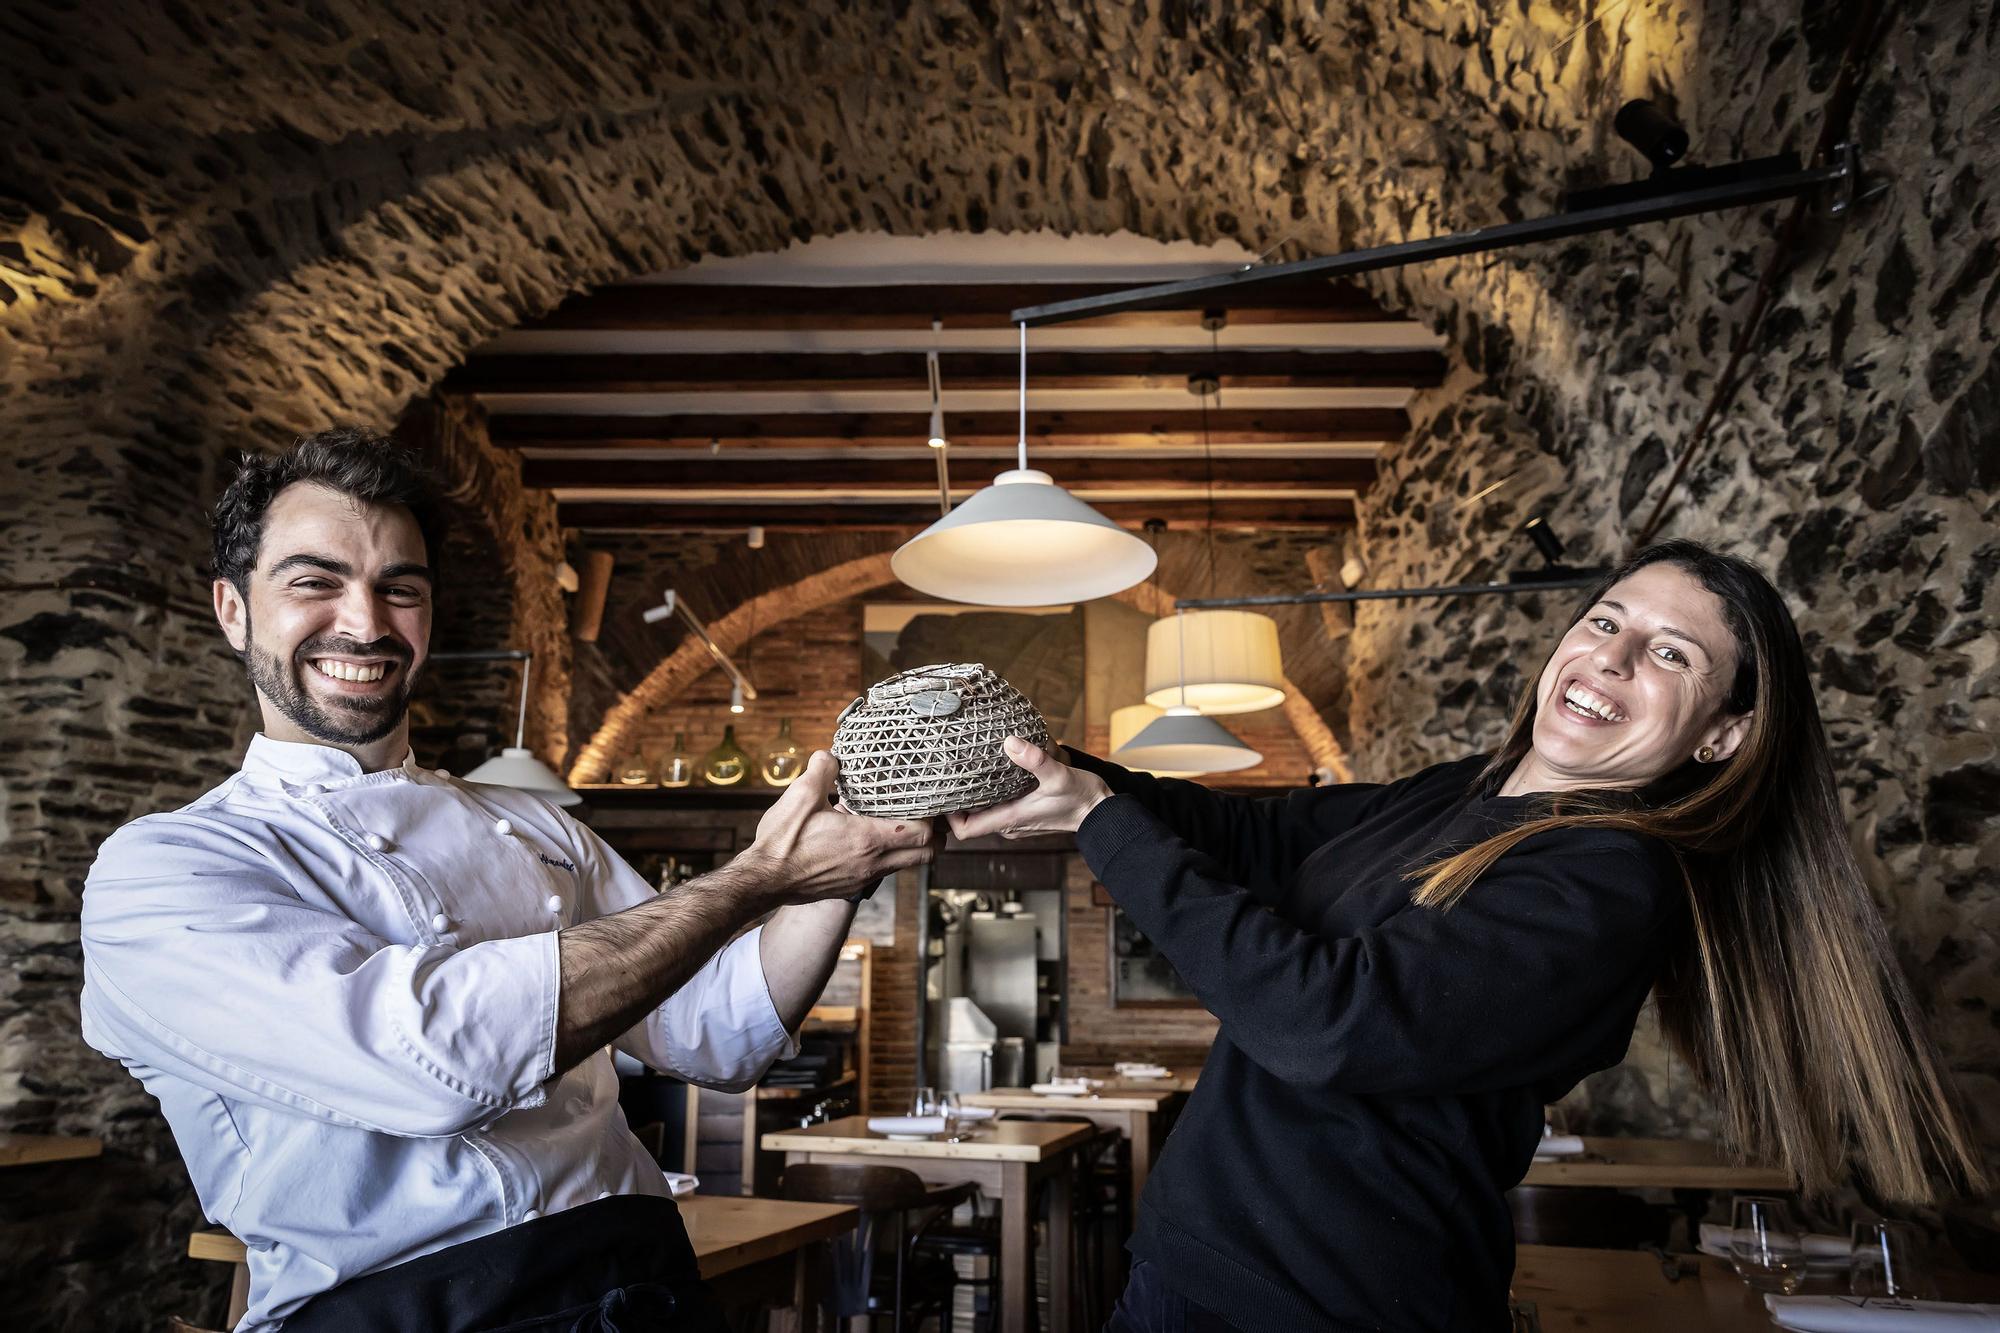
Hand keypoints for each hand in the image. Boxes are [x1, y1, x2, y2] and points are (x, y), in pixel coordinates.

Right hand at [742, 751, 941, 906]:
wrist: (763, 880)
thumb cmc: (782, 842)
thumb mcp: (800, 795)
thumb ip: (822, 769)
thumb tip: (831, 756)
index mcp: (867, 839)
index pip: (922, 834)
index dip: (932, 818)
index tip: (927, 801)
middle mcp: (872, 863)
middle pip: (925, 855)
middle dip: (933, 836)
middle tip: (925, 815)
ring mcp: (862, 878)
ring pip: (906, 865)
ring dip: (911, 847)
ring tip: (900, 824)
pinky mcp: (850, 887)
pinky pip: (883, 872)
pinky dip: (889, 857)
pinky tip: (870, 840)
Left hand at [947, 737, 1111, 839]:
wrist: (1102, 814)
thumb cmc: (1082, 799)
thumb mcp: (1059, 775)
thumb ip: (1035, 760)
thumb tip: (1010, 743)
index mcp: (1010, 819)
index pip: (965, 830)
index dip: (949, 815)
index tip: (944, 792)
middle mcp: (1009, 825)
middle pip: (970, 819)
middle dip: (959, 800)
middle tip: (951, 774)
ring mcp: (1017, 821)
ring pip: (985, 812)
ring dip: (976, 796)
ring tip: (968, 770)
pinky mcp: (1026, 815)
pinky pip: (999, 807)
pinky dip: (992, 794)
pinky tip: (994, 773)